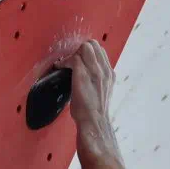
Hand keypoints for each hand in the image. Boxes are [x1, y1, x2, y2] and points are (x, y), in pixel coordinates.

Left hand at [63, 39, 117, 156]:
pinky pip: (74, 58)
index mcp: (109, 74)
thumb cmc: (94, 113)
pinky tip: (60, 67)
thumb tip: (88, 78)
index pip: (100, 51)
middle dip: (79, 50)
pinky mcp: (83, 75)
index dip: (87, 53)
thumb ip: (98, 82)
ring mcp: (95, 72)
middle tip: (71, 61)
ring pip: (85, 47)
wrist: (94, 123)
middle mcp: (105, 70)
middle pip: (93, 45)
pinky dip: (64, 61)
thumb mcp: (101, 93)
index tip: (78, 61)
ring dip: (73, 54)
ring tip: (66, 64)